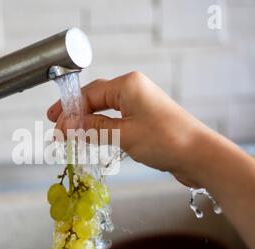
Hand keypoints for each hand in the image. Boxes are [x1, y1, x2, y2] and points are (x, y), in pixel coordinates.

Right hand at [47, 72, 213, 186]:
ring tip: (71, 136)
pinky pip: (117, 121)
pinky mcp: (145, 119)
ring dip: (88, 123)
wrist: (200, 156)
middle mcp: (134, 90)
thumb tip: (64, 127)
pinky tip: (93, 138)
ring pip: (105, 111)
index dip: (68, 109)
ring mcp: (141, 104)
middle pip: (96, 99)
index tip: (54, 125)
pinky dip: (102, 129)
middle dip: (75, 115)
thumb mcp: (123, 135)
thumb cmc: (165, 140)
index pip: (89, 93)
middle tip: (57, 130)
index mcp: (128, 85)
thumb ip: (91, 129)